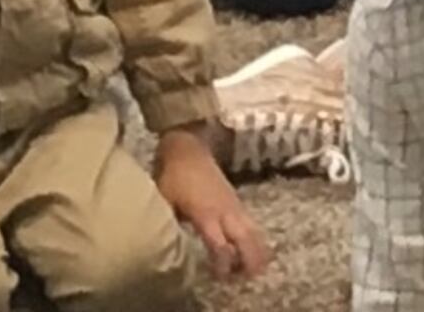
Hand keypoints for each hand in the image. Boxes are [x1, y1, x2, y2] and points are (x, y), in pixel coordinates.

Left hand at [156, 129, 268, 277]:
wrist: (189, 146)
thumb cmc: (174, 174)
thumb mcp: (165, 200)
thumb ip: (170, 222)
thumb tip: (168, 243)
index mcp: (206, 214)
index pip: (219, 245)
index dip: (223, 263)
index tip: (221, 276)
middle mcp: (224, 211)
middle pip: (244, 239)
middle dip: (249, 259)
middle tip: (250, 276)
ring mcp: (233, 204)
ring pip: (252, 231)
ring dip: (257, 249)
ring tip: (259, 267)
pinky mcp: (236, 200)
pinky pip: (251, 222)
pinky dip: (255, 237)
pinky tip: (256, 247)